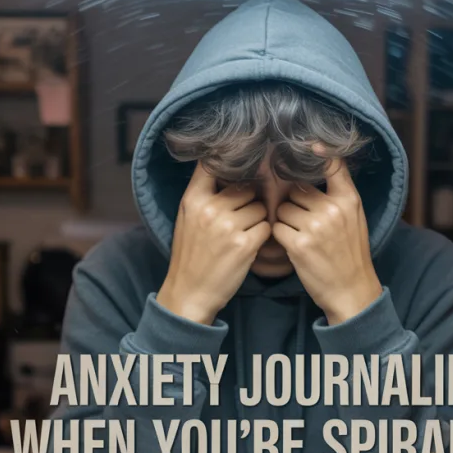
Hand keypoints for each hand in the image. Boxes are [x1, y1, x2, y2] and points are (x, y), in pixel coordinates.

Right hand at [156, 162, 270, 324]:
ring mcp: (228, 226)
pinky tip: (249, 247)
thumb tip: (226, 166)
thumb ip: (204, 194)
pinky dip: (262, 237)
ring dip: (257, 221)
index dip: (229, 160)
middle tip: (239, 221)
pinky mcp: (244, 245)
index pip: (213, 164)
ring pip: (260, 208)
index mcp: (193, 199)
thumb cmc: (191, 255)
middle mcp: (210, 208)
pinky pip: (266, 228)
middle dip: (248, 203)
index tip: (241, 162)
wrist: (189, 292)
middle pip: (247, 189)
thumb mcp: (187, 219)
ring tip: (242, 236)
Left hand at [273, 159, 381, 324]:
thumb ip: (339, 193)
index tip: (308, 143)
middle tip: (303, 222)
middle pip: (296, 190)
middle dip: (294, 203)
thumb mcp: (355, 218)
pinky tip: (292, 247)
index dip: (318, 150)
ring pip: (283, 209)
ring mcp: (315, 227)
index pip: (332, 164)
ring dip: (284, 221)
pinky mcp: (299, 245)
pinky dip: (280, 237)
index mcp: (348, 200)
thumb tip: (318, 163)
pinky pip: (276, 228)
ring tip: (299, 236)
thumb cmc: (350, 254)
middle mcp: (332, 209)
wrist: (351, 291)